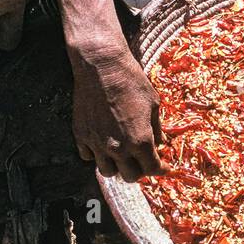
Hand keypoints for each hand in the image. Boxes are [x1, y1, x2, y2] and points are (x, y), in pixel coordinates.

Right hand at [69, 39, 163, 180]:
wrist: (102, 67)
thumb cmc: (131, 81)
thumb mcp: (153, 104)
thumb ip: (156, 129)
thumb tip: (158, 144)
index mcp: (140, 141)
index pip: (152, 169)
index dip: (160, 169)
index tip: (162, 166)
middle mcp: (118, 147)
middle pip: (130, 176)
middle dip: (139, 170)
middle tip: (141, 160)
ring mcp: (97, 143)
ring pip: (107, 172)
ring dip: (116, 166)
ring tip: (120, 156)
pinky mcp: (81, 135)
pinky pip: (87, 156)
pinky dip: (95, 154)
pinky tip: (101, 144)